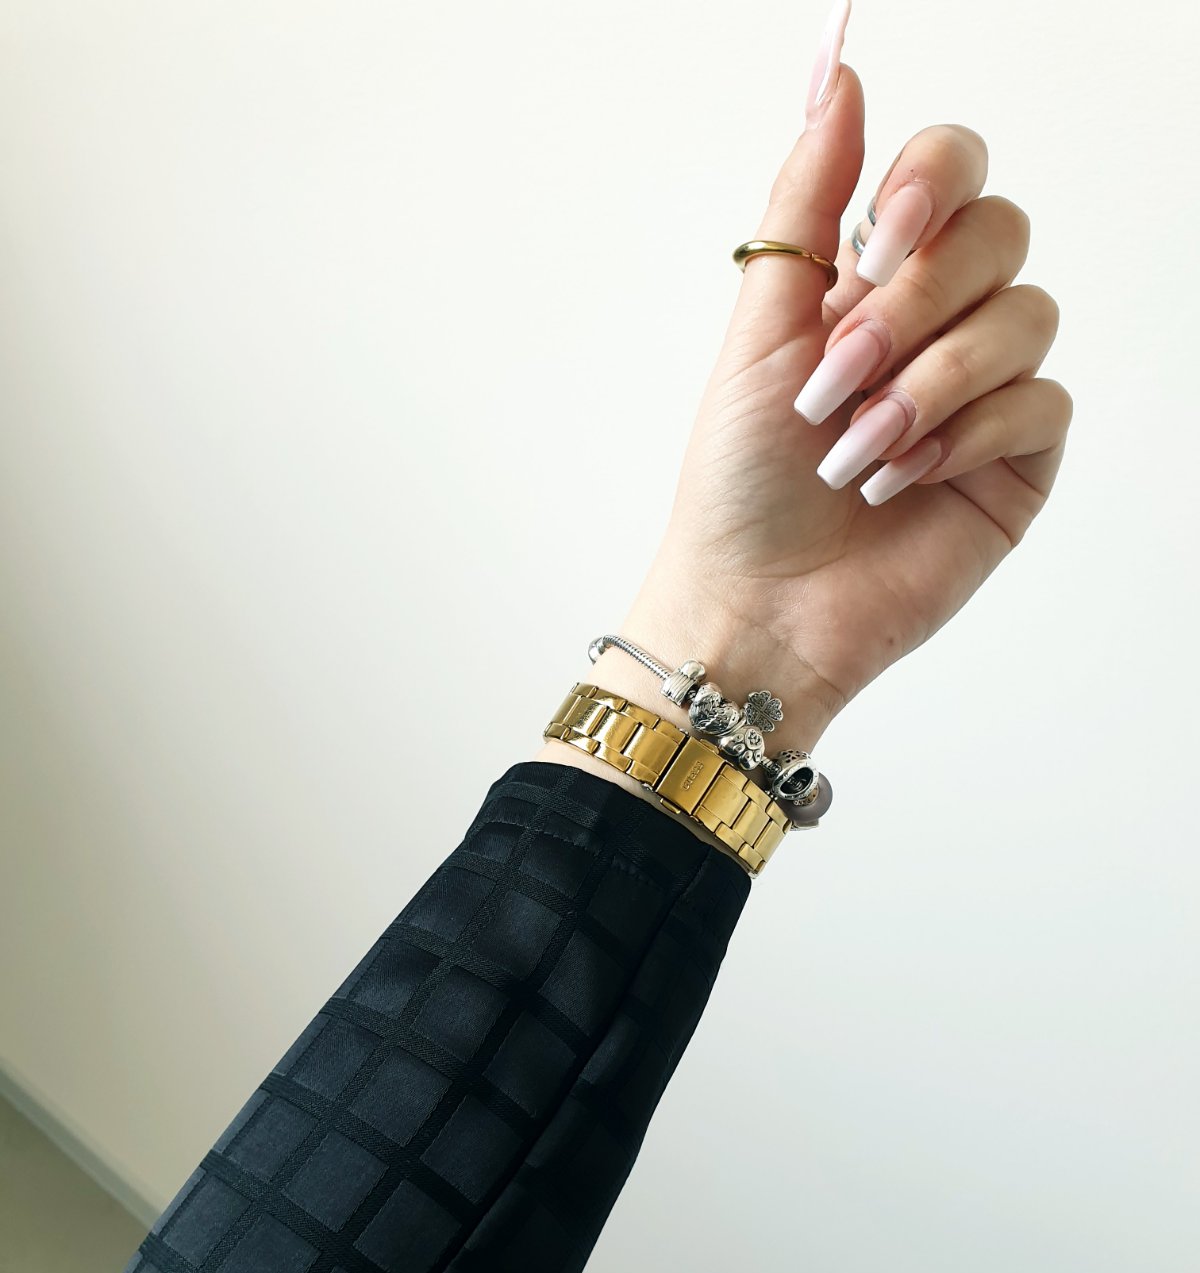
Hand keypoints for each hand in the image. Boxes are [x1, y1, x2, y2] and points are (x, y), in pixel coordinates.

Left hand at [543, 0, 1070, 773]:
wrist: (755, 606)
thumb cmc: (740, 485)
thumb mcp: (759, 328)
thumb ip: (807, 202)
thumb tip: (839, 73)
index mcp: (875, 281)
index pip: (953, 172)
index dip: (933, 180)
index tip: (880, 233)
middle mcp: (940, 326)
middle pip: (998, 234)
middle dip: (911, 308)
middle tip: (836, 381)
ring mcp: (986, 395)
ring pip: (1026, 316)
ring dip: (930, 382)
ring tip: (855, 452)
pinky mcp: (1018, 464)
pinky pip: (1042, 402)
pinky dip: (967, 433)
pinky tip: (904, 478)